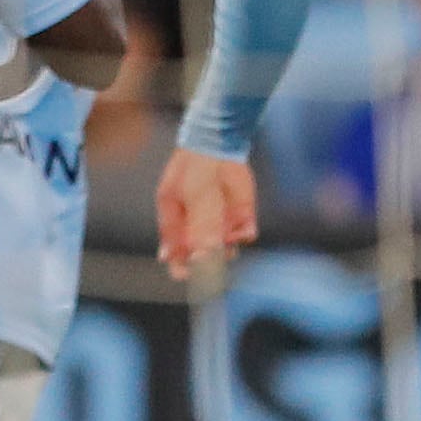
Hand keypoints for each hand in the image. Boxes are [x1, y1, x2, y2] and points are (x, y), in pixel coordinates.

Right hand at [154, 147, 257, 283]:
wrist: (219, 144)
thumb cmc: (196, 168)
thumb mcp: (194, 197)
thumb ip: (199, 226)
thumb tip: (201, 256)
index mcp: (176, 220)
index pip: (175, 249)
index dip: (179, 264)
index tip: (184, 275)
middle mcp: (198, 225)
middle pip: (200, 253)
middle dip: (207, 261)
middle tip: (212, 262)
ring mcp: (220, 221)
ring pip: (225, 248)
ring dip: (227, 250)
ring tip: (227, 239)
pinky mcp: (240, 216)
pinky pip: (244, 235)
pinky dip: (244, 235)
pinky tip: (242, 229)